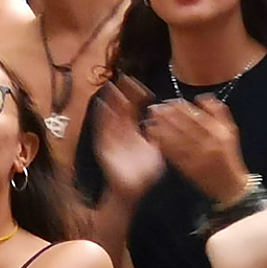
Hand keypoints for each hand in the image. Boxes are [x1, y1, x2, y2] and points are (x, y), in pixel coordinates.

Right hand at [94, 77, 163, 203]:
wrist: (131, 189)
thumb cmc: (144, 174)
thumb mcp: (155, 151)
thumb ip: (159, 136)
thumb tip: (165, 120)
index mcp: (135, 132)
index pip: (135, 109)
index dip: (135, 95)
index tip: (136, 82)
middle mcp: (123, 132)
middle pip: (121, 108)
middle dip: (121, 93)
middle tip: (121, 77)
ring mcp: (112, 137)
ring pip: (111, 114)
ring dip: (110, 101)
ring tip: (110, 86)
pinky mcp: (103, 144)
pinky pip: (101, 127)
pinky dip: (101, 116)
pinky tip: (101, 104)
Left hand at [146, 95, 249, 204]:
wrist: (230, 186)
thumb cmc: (228, 156)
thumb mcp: (230, 131)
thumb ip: (218, 112)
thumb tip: (202, 97)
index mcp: (219, 133)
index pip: (197, 116)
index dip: (181, 108)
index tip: (169, 102)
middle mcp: (208, 144)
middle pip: (184, 126)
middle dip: (167, 116)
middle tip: (154, 108)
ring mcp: (197, 157)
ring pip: (177, 139)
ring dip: (162, 129)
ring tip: (150, 120)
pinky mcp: (188, 169)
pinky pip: (173, 154)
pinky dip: (162, 144)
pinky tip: (154, 136)